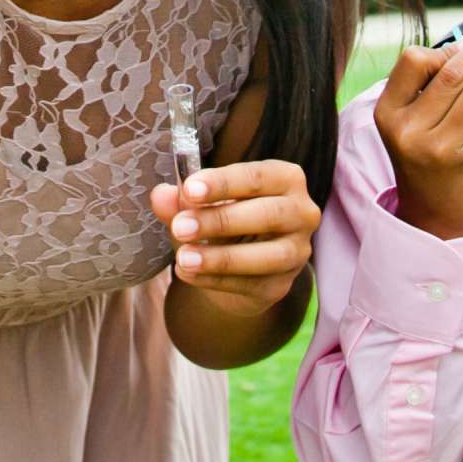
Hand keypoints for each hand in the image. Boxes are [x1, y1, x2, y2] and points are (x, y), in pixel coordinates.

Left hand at [150, 161, 320, 317]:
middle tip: (180, 227)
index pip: (258, 177)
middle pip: (269, 215)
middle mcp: (302, 213)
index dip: (224, 183)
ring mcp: (297, 252)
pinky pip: (252, 284)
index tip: (189, 189)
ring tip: (183, 258)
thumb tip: (161, 195)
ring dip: (221, 258)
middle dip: (221, 220)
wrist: (233, 265)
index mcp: (285, 179)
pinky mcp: (282, 284)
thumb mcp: (199, 204)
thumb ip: (182, 199)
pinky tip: (188, 274)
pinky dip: (216, 280)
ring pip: (268, 256)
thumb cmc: (222, 219)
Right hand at [372, 35, 462, 240]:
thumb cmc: (426, 155)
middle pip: (454, 71)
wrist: (435, 216)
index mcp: (388, 114)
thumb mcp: (408, 122)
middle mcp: (410, 131)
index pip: (413, 59)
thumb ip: (427, 85)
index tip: (461, 51)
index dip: (443, 49)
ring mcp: (441, 148)